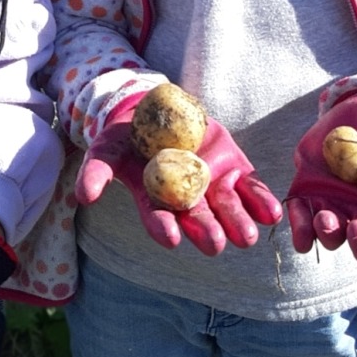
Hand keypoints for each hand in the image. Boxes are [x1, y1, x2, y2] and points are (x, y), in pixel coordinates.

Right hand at [76, 94, 281, 254]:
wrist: (153, 112)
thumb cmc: (124, 139)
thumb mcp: (105, 149)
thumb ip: (97, 172)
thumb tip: (84, 196)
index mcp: (155, 200)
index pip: (159, 218)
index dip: (163, 228)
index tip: (170, 238)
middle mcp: (186, 199)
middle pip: (198, 219)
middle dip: (206, 231)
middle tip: (214, 244)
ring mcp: (212, 184)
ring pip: (227, 208)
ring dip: (238, 222)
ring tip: (247, 237)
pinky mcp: (233, 168)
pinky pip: (250, 188)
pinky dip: (260, 200)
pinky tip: (272, 213)